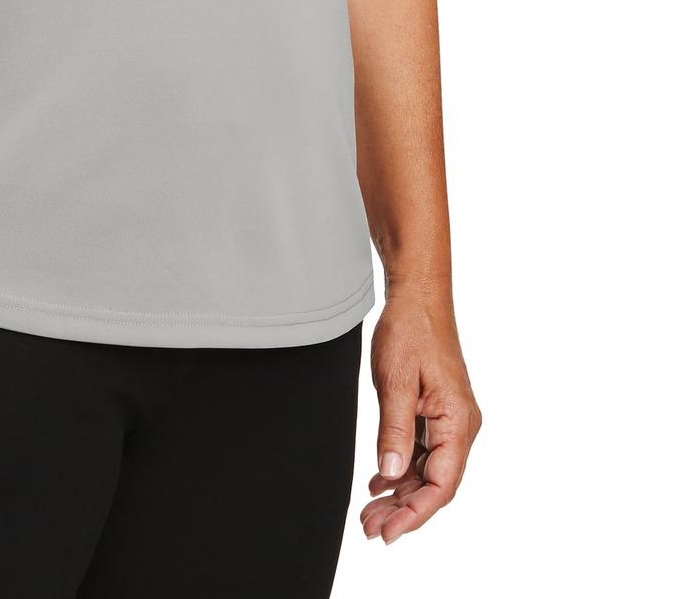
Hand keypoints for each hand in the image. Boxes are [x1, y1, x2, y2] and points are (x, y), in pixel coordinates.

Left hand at [360, 284, 481, 544]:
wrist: (418, 295)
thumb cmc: (411, 329)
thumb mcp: (396, 381)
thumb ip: (394, 430)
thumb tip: (390, 474)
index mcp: (457, 421)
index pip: (441, 484)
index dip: (414, 514)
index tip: (386, 533)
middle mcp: (460, 425)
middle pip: (435, 483)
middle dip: (403, 510)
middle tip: (369, 528)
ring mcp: (450, 419)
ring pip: (428, 470)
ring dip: (400, 493)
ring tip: (369, 511)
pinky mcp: (438, 412)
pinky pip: (423, 451)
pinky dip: (401, 469)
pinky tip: (379, 483)